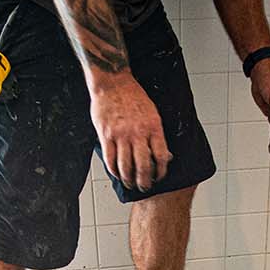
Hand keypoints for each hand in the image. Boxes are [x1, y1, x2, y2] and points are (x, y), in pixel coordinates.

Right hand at [89, 73, 172, 190]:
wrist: (113, 82)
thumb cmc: (133, 96)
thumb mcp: (152, 113)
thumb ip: (156, 134)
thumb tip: (163, 155)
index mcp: (153, 127)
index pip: (161, 156)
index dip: (161, 171)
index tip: (159, 177)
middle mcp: (138, 133)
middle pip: (143, 166)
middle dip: (144, 182)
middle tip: (144, 187)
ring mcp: (121, 135)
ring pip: (125, 166)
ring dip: (129, 179)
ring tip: (130, 184)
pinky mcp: (106, 135)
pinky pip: (110, 159)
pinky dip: (114, 170)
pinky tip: (117, 174)